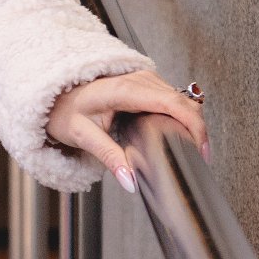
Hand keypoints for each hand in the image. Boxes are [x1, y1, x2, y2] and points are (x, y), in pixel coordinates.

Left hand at [46, 72, 207, 190]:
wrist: (56, 95)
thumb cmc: (66, 111)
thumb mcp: (83, 136)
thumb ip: (109, 158)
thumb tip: (130, 180)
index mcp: (125, 90)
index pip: (172, 103)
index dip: (194, 125)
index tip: (202, 148)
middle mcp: (138, 79)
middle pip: (183, 101)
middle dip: (198, 129)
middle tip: (201, 157)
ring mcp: (144, 78)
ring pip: (182, 98)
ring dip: (192, 123)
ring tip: (192, 150)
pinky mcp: (146, 83)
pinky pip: (173, 98)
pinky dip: (182, 116)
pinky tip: (180, 135)